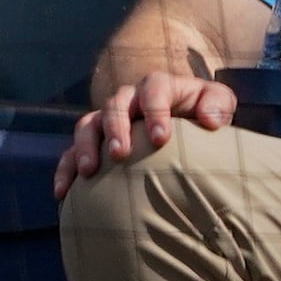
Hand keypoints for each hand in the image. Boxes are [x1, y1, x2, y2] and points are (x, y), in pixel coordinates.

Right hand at [54, 70, 234, 198]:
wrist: (186, 120)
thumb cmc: (205, 113)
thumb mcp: (218, 102)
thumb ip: (218, 105)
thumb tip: (208, 121)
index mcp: (158, 87)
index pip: (153, 89)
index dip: (154, 111)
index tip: (161, 139)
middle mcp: (128, 99)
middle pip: (113, 105)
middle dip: (115, 128)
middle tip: (120, 154)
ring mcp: (108, 120)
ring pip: (87, 125)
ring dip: (86, 146)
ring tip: (90, 171)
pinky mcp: (96, 142)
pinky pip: (72, 151)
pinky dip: (65, 169)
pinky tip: (63, 192)